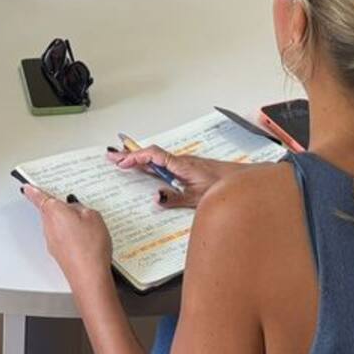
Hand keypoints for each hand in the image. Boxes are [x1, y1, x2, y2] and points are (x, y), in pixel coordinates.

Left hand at [21, 185, 114, 291]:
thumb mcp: (92, 216)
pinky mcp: (58, 254)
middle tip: (74, 204)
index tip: (27, 187)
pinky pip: (61, 237)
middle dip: (60, 207)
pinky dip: (70, 235)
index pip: (39, 198)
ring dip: (66, 222)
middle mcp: (49, 227)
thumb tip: (76, 209)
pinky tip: (85, 239)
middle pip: (50, 211)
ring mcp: (52, 242)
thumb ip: (81, 208)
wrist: (89, 277)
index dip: (33, 191)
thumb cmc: (89, 247)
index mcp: (54, 212)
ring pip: (56, 224)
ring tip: (86, 224)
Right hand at [106, 145, 234, 208]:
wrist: (241, 181)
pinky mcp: (187, 168)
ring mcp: (184, 164)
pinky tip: (145, 169)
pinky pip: (164, 162)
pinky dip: (150, 163)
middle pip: (151, 155)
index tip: (121, 162)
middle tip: (111, 156)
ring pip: (157, 158)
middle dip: (130, 155)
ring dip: (139, 158)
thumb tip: (155, 196)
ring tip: (122, 160)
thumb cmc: (223, 187)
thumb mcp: (197, 198)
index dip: (136, 157)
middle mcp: (181, 161)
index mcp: (181, 164)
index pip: (153, 156)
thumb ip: (175, 198)